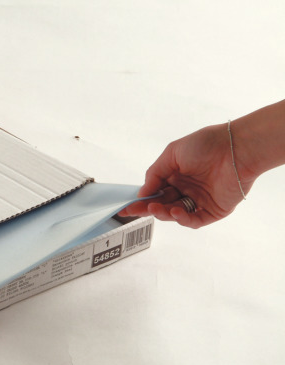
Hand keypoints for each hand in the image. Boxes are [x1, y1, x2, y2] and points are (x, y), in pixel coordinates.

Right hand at [120, 123, 253, 228]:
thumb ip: (155, 174)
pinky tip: (175, 211)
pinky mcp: (213, 211)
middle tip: (134, 211)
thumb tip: (143, 192)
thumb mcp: (172, 154)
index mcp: (176, 175)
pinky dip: (183, 219)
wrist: (236, 148)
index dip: (141, 199)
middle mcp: (186, 189)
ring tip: (155, 208)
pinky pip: (194, 220)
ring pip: (175, 214)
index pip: (155, 192)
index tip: (127, 206)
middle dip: (148, 208)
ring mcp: (199, 201)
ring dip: (163, 213)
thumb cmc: (206, 144)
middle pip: (162, 205)